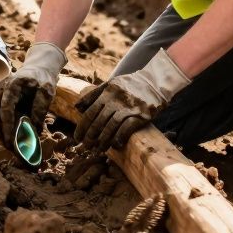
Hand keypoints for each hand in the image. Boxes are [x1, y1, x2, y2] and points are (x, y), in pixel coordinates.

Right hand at [0, 42, 65, 148]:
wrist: (37, 68)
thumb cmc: (43, 80)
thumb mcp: (47, 92)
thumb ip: (40, 108)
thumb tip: (34, 129)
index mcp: (12, 85)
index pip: (5, 108)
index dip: (7, 126)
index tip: (11, 141)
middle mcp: (0, 88)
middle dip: (0, 133)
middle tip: (9, 148)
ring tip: (7, 144)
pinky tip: (1, 136)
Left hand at [73, 50, 189, 150]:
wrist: (155, 82)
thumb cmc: (130, 85)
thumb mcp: (110, 84)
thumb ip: (94, 95)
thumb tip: (77, 108)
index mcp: (107, 92)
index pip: (90, 112)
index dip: (82, 127)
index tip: (77, 138)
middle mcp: (116, 99)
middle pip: (99, 121)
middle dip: (91, 136)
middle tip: (86, 147)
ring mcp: (129, 107)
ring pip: (111, 126)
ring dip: (104, 140)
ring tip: (99, 150)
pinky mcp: (141, 114)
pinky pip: (127, 128)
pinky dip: (120, 137)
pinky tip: (116, 145)